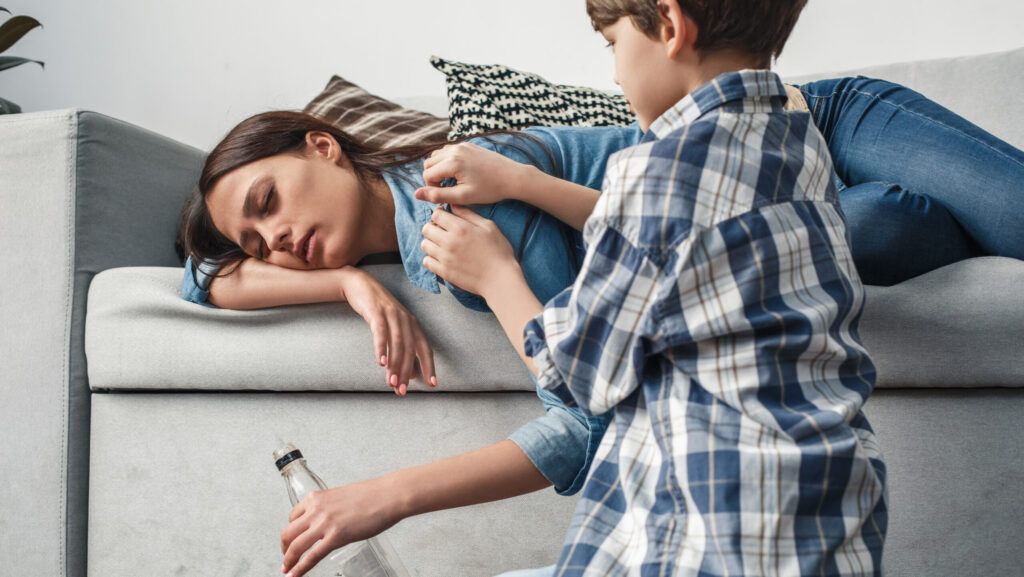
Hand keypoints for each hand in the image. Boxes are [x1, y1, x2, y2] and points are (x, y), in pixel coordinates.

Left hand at [280, 478, 399, 576]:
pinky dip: (300, 568)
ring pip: (295, 546)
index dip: (290, 532)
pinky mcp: (336, 537)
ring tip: (288, 570)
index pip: (292, 517)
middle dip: (284, 548)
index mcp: (317, 498)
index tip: (291, 540)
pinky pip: (311, 556)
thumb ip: (330, 508)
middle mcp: (316, 510)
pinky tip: (295, 575)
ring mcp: (325, 523)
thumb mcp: (342, 497)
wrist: (387, 496)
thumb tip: (328, 520)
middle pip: (288, 533)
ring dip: (288, 560)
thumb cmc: (372, 495)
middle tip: (286, 558)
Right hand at [339, 267, 436, 393]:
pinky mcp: (377, 312)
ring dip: (394, 365)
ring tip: (390, 382)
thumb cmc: (378, 312)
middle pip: (411, 350)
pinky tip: (381, 362)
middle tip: (401, 391)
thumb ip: (402, 351)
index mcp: (413, 325)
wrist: (360, 286)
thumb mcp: (393, 330)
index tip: (432, 384)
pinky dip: (381, 348)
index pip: (425, 349)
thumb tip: (411, 375)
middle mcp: (406, 320)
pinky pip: (381, 332)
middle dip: (407, 372)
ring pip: (397, 343)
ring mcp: (392, 315)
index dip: (429, 367)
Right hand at [415, 142, 534, 205]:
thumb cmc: (490, 189)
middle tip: (447, 190)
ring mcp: (462, 145)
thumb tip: (416, 194)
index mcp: (452, 162)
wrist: (512, 177)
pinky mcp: (469, 145)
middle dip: (433, 177)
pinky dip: (448, 162)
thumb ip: (438, 195)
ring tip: (452, 182)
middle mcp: (455, 149)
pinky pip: (449, 151)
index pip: (427, 175)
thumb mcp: (463, 197)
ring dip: (439, 169)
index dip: (431, 188)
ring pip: (437, 156)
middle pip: (429, 163)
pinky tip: (459, 174)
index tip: (444, 197)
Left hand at [420, 205, 523, 300]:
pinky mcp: (444, 272)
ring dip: (431, 242)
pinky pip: (426, 261)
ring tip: (442, 245)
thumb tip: (453, 205)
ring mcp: (445, 258)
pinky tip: (442, 258)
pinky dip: (431, 258)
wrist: (500, 279)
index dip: (440, 214)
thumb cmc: (498, 251)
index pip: (436, 214)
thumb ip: (469, 214)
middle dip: (433, 227)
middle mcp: (449, 241)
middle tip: (443, 232)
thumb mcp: (488, 227)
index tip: (445, 219)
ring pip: (425, 244)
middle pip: (426, 228)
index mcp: (460, 228)